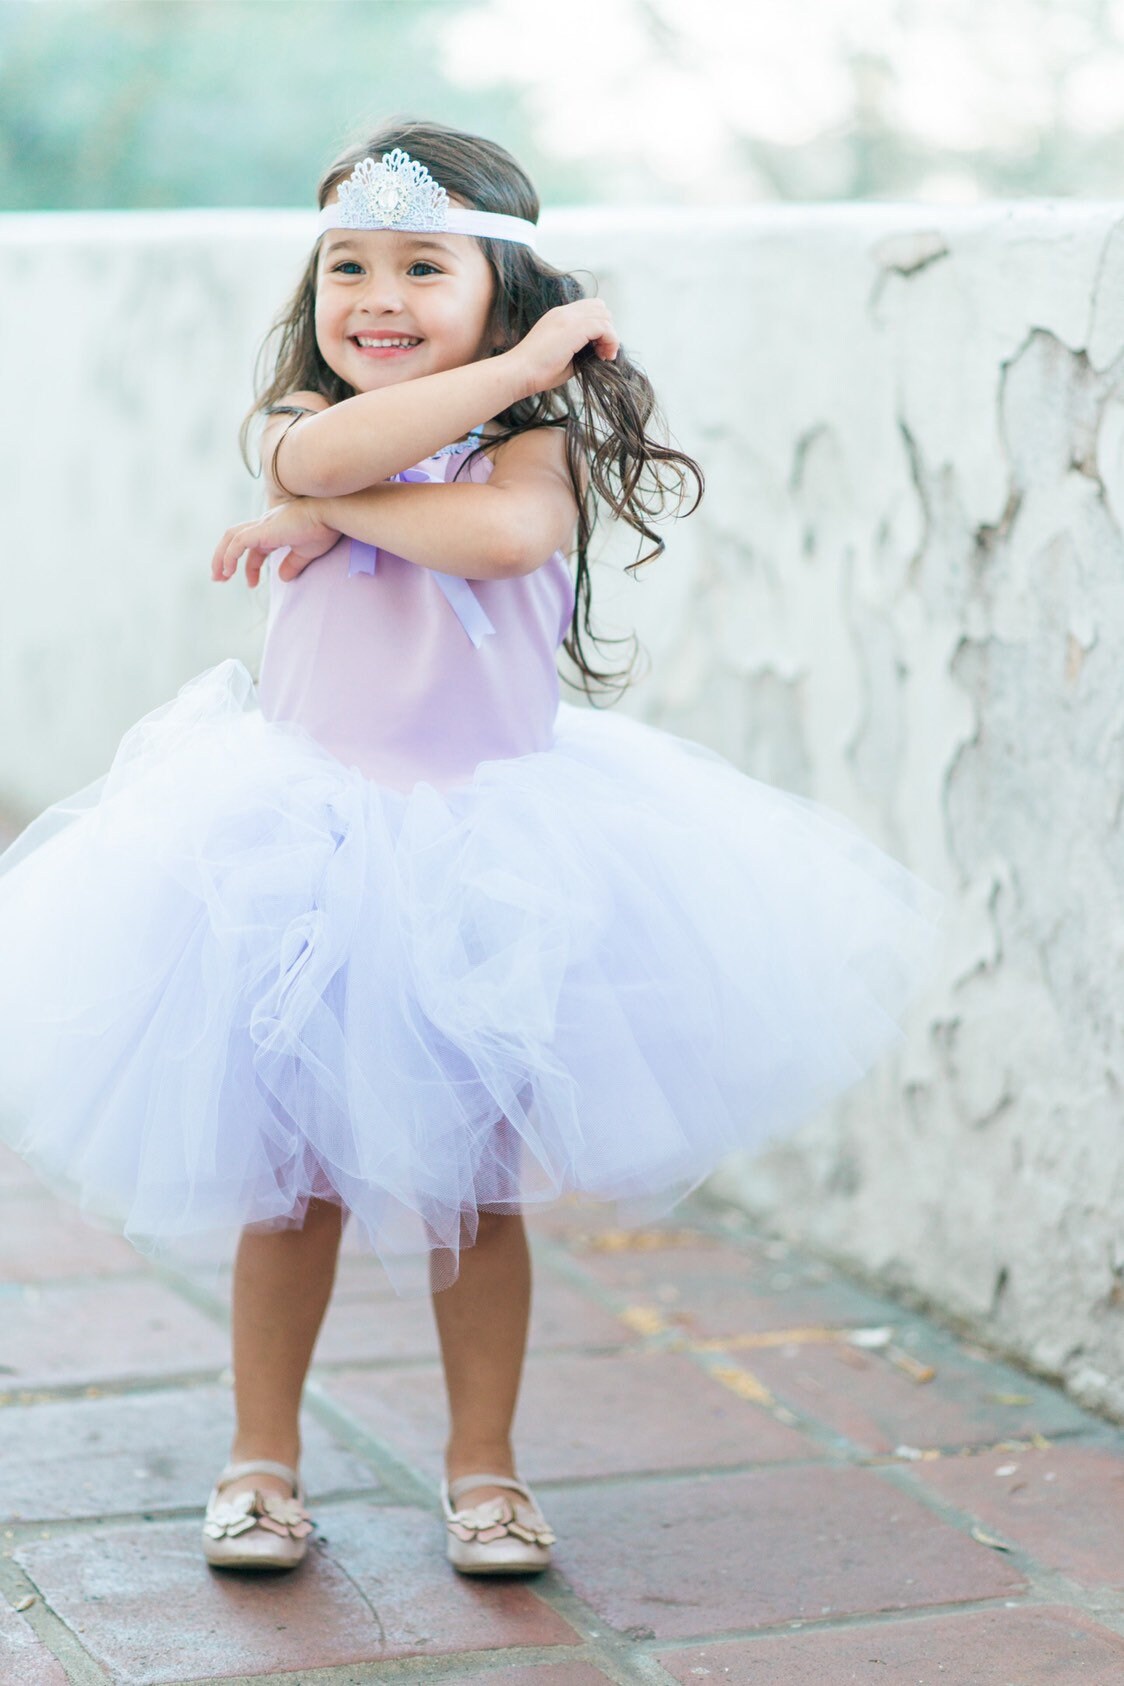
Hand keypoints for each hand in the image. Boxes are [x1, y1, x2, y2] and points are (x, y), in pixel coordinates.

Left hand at [211, 498, 341, 587]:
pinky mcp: (262, 530)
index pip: (254, 546)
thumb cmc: (323, 529)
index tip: (251, 584)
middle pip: (236, 538)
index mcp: (275, 530)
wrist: (330, 514)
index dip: (249, 566)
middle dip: (224, 557)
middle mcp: (265, 525)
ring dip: (221, 557)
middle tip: (220, 578)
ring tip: (219, 577)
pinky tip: (229, 571)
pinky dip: (229, 556)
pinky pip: (238, 542)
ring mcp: (262, 526)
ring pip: (231, 537)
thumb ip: (292, 564)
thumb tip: (282, 578)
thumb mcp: (306, 553)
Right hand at [510, 299, 619, 397]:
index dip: (598, 328)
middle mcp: (564, 312)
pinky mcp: (573, 327)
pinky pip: (604, 327)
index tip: (597, 350)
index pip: (589, 310)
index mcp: (558, 317)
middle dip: (607, 329)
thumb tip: (600, 353)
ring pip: (604, 315)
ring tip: (604, 356)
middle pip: (600, 308)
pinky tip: (603, 357)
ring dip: (610, 336)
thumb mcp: (564, 358)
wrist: (519, 372)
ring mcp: (568, 317)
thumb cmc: (538, 372)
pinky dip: (610, 341)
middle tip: (602, 353)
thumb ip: (581, 350)